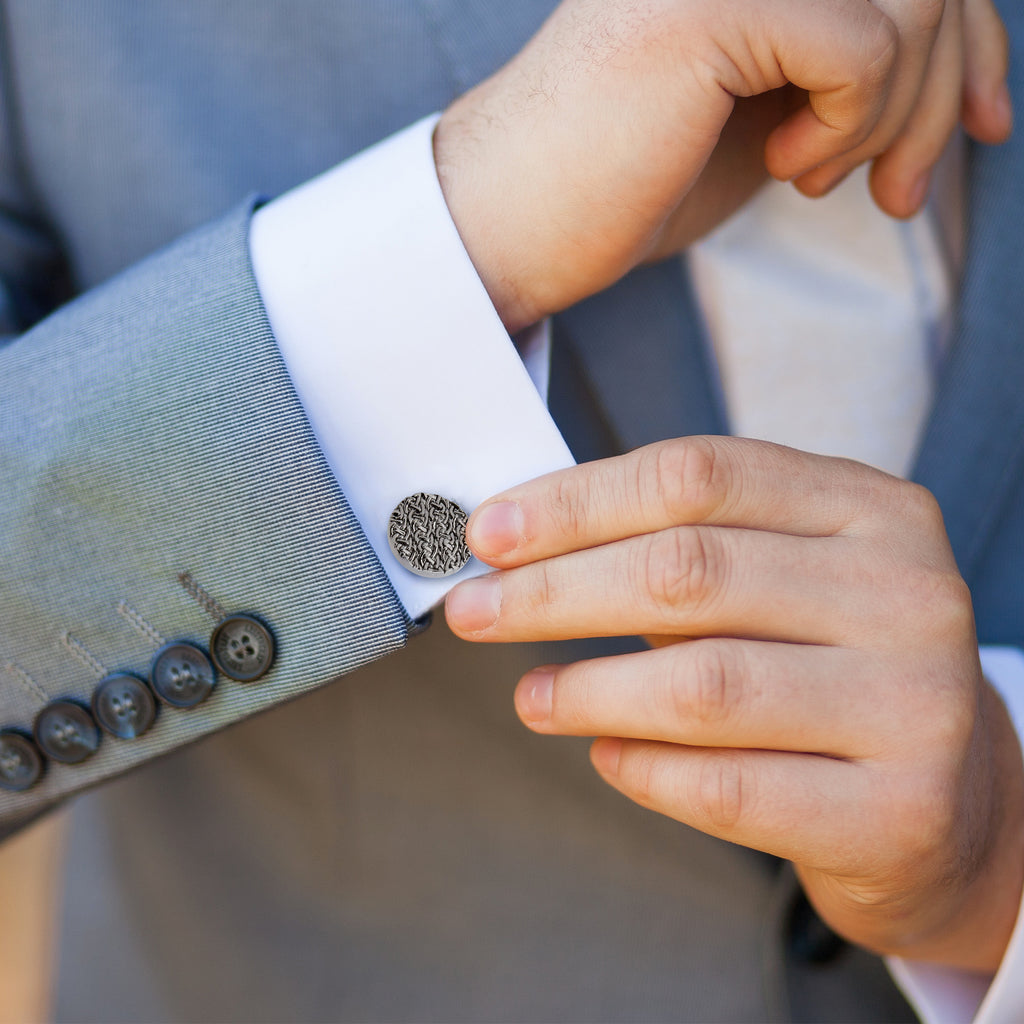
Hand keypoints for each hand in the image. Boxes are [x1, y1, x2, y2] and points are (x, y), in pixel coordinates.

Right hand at [434, 0, 1011, 331]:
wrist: (510, 224)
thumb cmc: (622, 180)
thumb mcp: (764, 111)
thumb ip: (841, 64)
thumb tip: (961, 61)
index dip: (977, 37)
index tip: (985, 125)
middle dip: (946, 95)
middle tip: (901, 194)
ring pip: (916, 4)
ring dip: (896, 122)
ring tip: (817, 181)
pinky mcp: (709, 5)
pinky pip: (865, 51)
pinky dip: (847, 130)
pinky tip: (787, 169)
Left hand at [445, 437, 1023, 969]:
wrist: (947, 800)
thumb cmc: (830, 668)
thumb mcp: (781, 577)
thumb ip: (677, 549)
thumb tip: (519, 546)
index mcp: (870, 509)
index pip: (697, 476)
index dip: (575, 502)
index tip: (488, 534)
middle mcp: (907, 593)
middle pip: (688, 571)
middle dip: (554, 592)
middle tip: (474, 612)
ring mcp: (915, 704)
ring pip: (703, 685)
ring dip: (586, 689)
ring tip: (530, 697)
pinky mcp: (900, 812)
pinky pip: (728, 788)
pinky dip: (642, 769)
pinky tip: (604, 754)